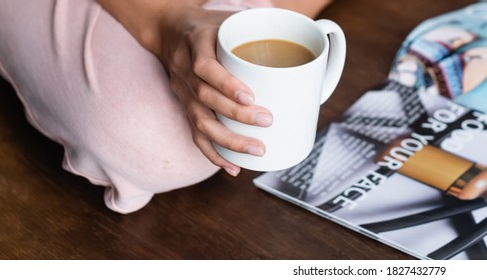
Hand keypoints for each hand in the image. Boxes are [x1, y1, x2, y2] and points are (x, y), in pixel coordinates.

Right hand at [153, 6, 271, 175]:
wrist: (169, 28)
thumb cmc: (212, 24)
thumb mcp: (232, 18)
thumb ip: (264, 26)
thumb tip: (317, 38)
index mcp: (197, 42)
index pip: (205, 66)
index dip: (226, 84)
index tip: (251, 96)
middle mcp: (184, 68)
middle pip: (204, 97)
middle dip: (236, 115)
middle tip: (268, 121)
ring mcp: (182, 90)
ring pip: (199, 120)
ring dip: (228, 140)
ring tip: (257, 150)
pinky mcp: (184, 106)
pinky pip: (194, 134)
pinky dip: (213, 153)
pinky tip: (233, 167)